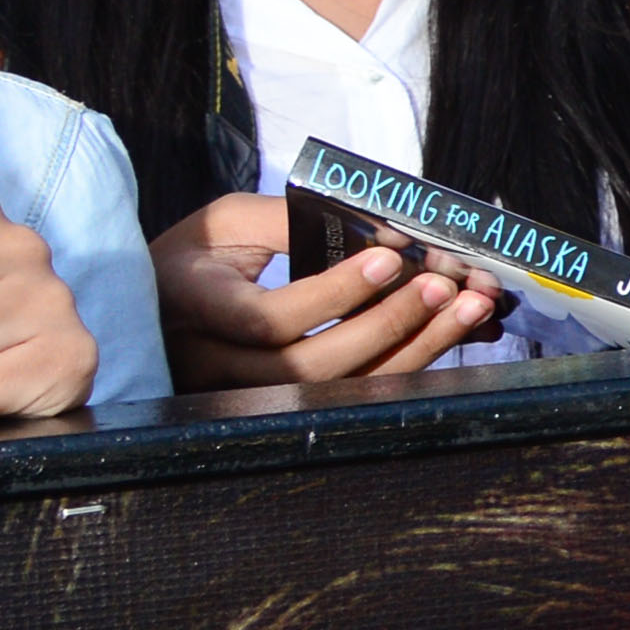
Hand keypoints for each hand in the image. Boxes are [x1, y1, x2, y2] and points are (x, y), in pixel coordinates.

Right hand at [150, 192, 492, 392]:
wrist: (162, 305)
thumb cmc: (199, 254)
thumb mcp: (228, 221)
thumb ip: (290, 220)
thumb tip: (381, 230)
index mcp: (194, 306)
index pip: (267, 319)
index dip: (333, 295)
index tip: (391, 258)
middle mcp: (210, 364)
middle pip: (307, 368)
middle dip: (386, 326)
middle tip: (444, 286)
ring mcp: (241, 398)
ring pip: (335, 393)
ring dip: (412, 351)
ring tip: (468, 309)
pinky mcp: (275, 410)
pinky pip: (348, 398)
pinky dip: (405, 365)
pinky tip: (449, 333)